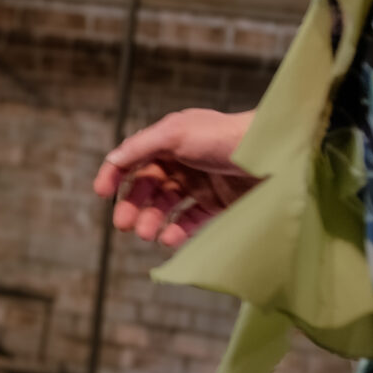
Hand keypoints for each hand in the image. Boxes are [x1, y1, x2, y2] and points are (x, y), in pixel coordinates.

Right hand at [92, 107, 257, 246]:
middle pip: (147, 187)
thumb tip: (112, 160)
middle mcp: (181, 162)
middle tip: (124, 224)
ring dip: (151, 220)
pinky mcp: (216, 204)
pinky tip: (169, 240)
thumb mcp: (176, 132)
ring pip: (165, 207)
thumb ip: (141, 146)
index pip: (132, 159)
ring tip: (146, 234)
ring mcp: (198, 184)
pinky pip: (190, 221)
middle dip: (132, 205)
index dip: (114, 174)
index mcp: (168, 141)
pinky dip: (177, 231)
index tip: (101, 194)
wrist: (271, 154)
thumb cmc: (223, 136)